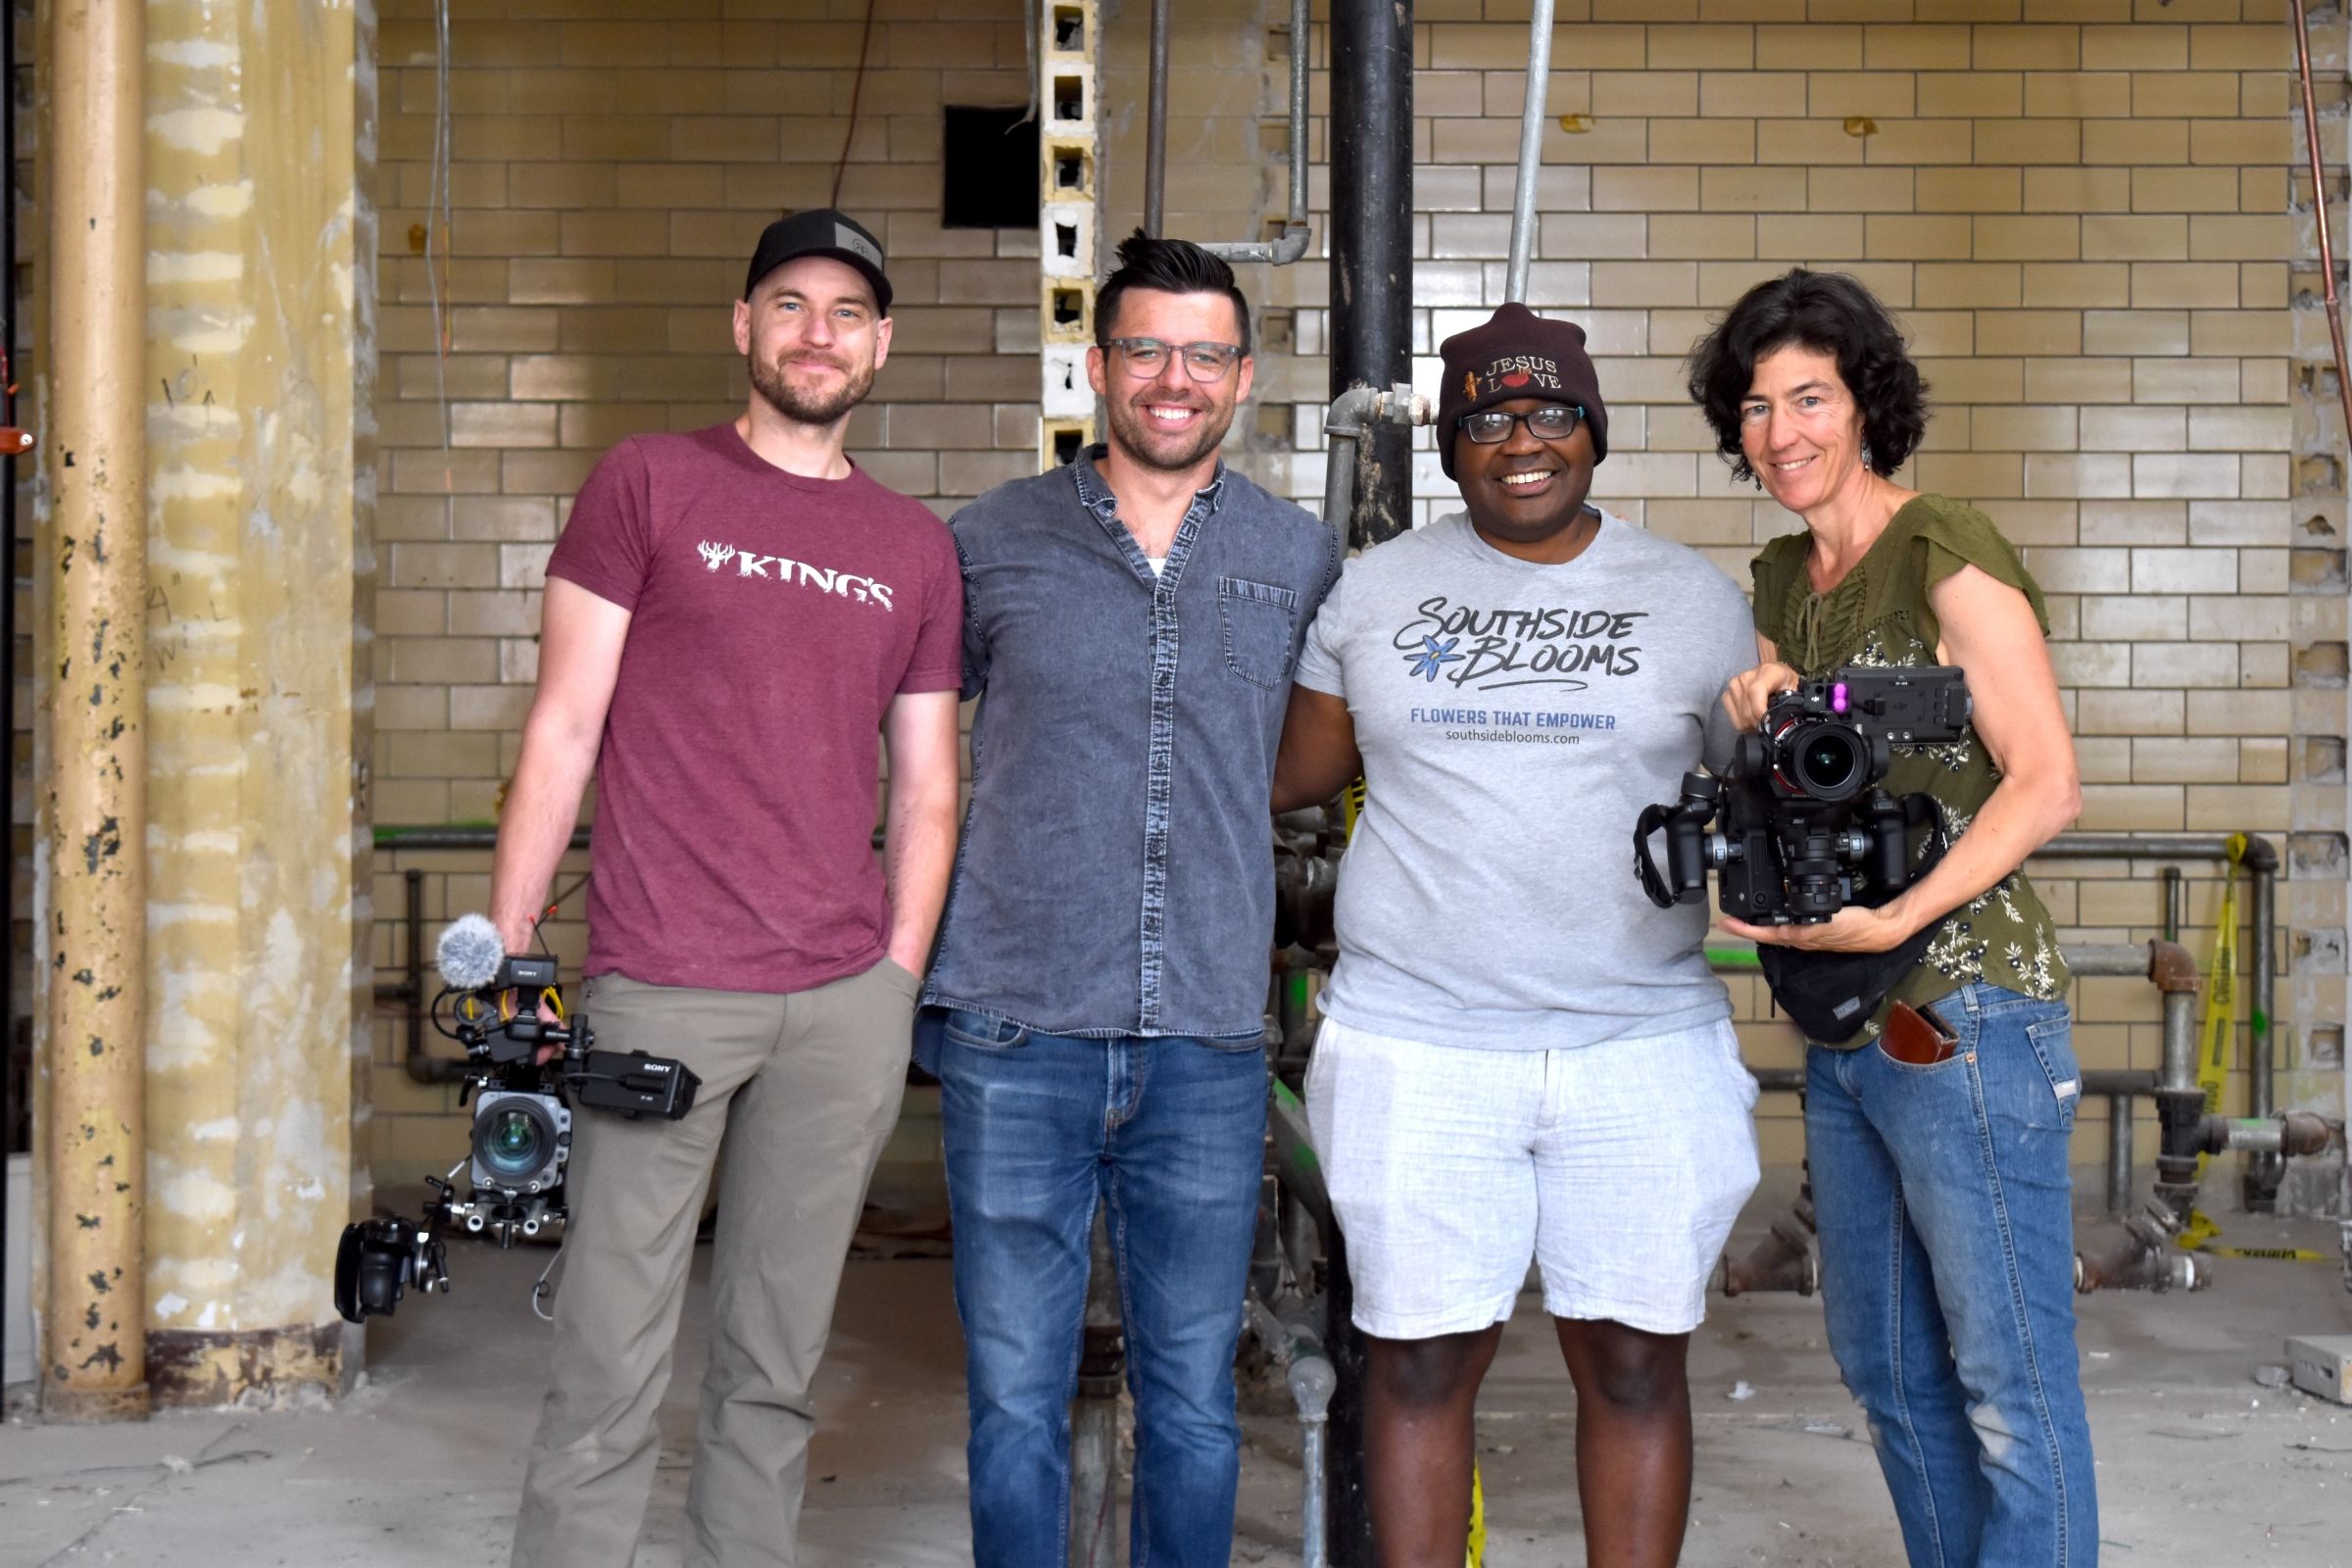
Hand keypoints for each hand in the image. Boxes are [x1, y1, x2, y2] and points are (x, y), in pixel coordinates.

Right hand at [1721, 661, 1800, 731]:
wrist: (1777, 677)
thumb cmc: (1787, 685)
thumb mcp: (1795, 691)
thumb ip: (1789, 702)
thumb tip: (1779, 720)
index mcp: (1768, 671)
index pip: (1755, 691)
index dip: (1759, 711)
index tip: (1768, 724)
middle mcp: (1747, 675)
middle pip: (1747, 707)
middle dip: (1757, 723)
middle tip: (1768, 728)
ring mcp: (1735, 683)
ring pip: (1740, 714)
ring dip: (1750, 724)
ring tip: (1762, 723)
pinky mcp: (1728, 692)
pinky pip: (1731, 714)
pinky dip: (1741, 722)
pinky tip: (1751, 721)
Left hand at [1721, 902, 1916, 953]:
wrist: (1878, 929)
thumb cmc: (1855, 927)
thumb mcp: (1827, 926)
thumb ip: (1805, 930)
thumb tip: (1782, 932)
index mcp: (1799, 937)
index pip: (1764, 934)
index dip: (1743, 929)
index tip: (1725, 923)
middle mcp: (1800, 937)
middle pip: (1765, 933)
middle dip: (1745, 927)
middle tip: (1727, 918)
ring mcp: (1807, 934)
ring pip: (1776, 930)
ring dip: (1758, 924)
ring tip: (1742, 916)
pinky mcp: (1815, 928)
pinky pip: (1791, 925)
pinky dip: (1777, 921)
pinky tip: (1772, 915)